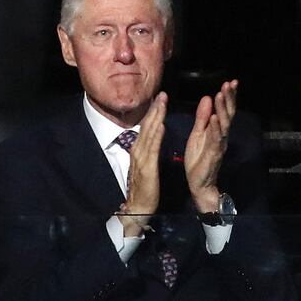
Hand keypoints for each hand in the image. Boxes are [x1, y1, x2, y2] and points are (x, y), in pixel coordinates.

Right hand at [120, 92, 166, 235]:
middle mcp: (137, 151)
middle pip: (147, 126)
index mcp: (138, 150)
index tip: (159, 100)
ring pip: (149, 133)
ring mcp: (141, 158)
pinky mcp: (147, 166)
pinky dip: (156, 135)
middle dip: (154, 109)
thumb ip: (148, 151)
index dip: (153, 113)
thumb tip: (153, 138)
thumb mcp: (145, 166)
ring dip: (156, 117)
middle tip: (162, 94)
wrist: (137, 206)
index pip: (146, 128)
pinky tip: (161, 125)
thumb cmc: (144, 188)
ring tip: (162, 103)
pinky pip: (153, 148)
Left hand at [184, 79, 237, 212]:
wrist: (198, 181)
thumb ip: (202, 117)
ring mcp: (219, 144)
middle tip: (229, 84)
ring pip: (223, 124)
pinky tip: (215, 118)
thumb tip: (207, 98)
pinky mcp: (213, 153)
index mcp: (217, 130)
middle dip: (229, 99)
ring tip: (220, 95)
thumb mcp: (198, 133)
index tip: (230, 82)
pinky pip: (215, 139)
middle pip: (227, 114)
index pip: (224, 110)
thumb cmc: (199, 157)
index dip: (228, 97)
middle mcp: (222, 136)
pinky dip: (216, 128)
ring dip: (222, 110)